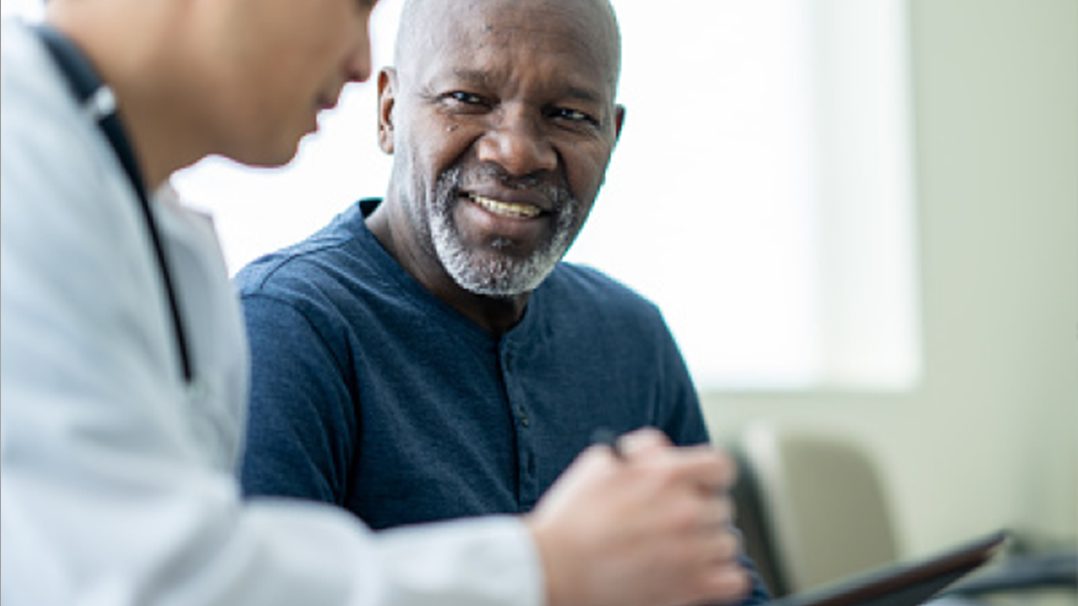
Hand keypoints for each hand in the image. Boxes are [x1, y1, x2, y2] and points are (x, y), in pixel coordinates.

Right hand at [526, 428, 749, 605]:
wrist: (553, 568)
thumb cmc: (572, 517)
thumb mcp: (601, 463)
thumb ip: (642, 449)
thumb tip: (663, 450)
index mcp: (668, 475)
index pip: (720, 467)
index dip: (709, 477)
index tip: (699, 487)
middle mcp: (686, 510)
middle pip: (723, 508)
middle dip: (701, 513)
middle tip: (674, 525)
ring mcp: (692, 551)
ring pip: (727, 543)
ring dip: (708, 546)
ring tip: (678, 551)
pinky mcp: (691, 588)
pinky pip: (734, 579)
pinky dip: (721, 578)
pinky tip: (698, 574)